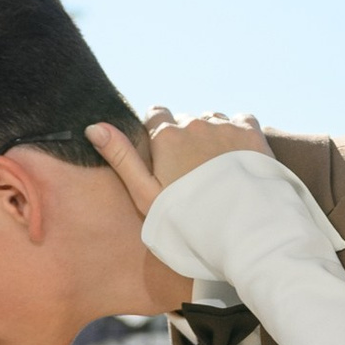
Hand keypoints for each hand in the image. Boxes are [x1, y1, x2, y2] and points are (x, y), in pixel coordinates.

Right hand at [86, 110, 267, 222]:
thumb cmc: (189, 220)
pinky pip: (240, 120)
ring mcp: (225, 126)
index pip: (155, 115)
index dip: (158, 136)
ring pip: (212, 121)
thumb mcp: (146, 194)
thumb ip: (121, 158)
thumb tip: (93, 127)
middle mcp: (194, 123)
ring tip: (217, 169)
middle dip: (186, 138)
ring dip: (212, 136)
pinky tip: (238, 157)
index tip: (165, 158)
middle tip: (194, 173)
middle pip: (185, 121)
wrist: (243, 230)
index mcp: (166, 135)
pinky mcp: (251, 133)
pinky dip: (237, 133)